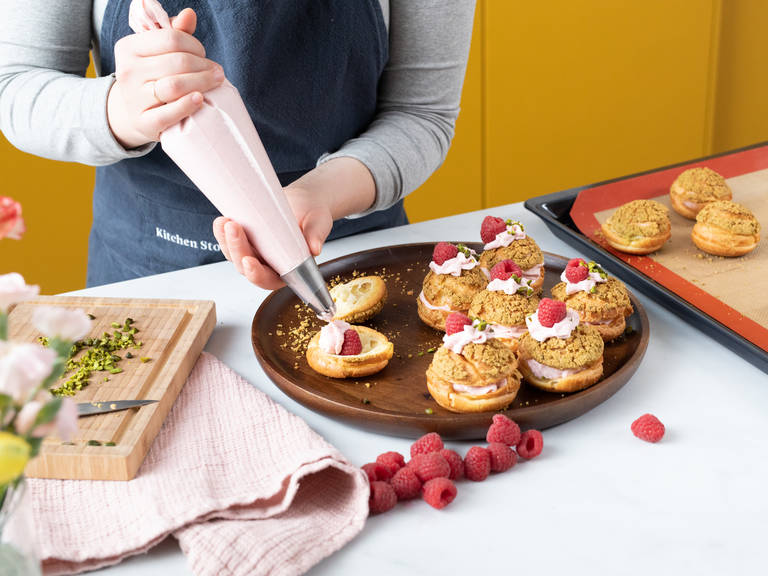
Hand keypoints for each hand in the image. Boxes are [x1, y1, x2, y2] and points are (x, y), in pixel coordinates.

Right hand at [106, 8, 224, 149]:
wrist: (132, 114)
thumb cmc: (152, 78)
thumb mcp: (158, 53)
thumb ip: (175, 34)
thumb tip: (189, 14)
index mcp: (129, 48)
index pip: (171, 39)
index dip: (195, 45)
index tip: (203, 54)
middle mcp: (128, 71)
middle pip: (177, 62)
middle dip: (204, 66)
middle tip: (217, 72)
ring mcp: (134, 98)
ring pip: (174, 85)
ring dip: (202, 83)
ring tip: (215, 82)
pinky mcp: (144, 121)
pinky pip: (169, 113)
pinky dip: (188, 105)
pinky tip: (200, 99)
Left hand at [212, 186, 333, 289]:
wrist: (305, 200)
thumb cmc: (314, 216)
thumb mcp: (319, 224)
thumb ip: (316, 236)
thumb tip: (315, 247)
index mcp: (286, 269)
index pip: (268, 279)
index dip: (257, 274)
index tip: (249, 261)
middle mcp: (267, 264)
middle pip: (245, 267)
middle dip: (237, 249)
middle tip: (234, 228)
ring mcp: (254, 251)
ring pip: (234, 255)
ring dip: (226, 241)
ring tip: (224, 222)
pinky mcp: (245, 238)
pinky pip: (229, 240)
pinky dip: (222, 232)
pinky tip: (221, 221)